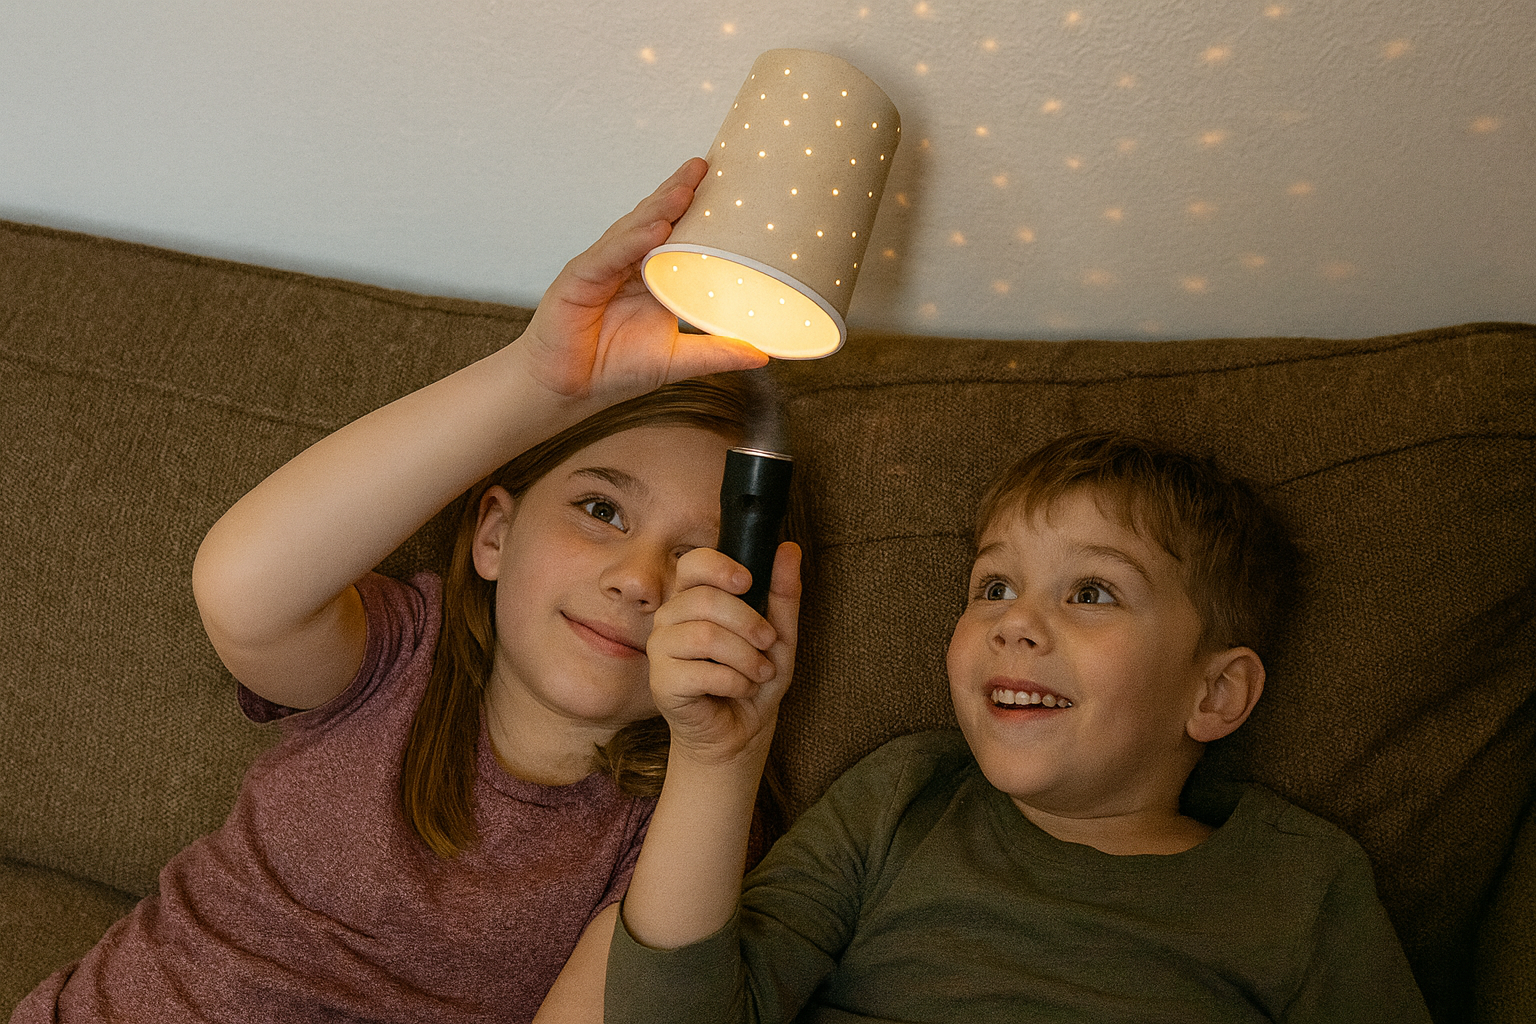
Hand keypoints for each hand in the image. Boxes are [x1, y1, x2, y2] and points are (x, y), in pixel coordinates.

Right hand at [517, 158, 768, 405]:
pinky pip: (609, 255)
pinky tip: (654, 229)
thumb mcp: (676, 359)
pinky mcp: (579, 279)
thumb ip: (716, 352)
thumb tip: (763, 354)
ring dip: (659, 208)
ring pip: (632, 230)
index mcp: (649, 275)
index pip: (676, 232)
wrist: (567, 391)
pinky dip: (632, 241)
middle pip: (654, 219)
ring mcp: (601, 267)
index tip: (727, 186)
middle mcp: (625, 263)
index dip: (697, 209)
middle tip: (706, 166)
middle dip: (679, 192)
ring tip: (686, 189)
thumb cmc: (613, 369)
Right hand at [646, 542, 800, 768]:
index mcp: (693, 597)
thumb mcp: (779, 634)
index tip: (748, 582)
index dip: (720, 567)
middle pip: (705, 599)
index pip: (693, 563)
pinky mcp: (661, 682)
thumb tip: (789, 548)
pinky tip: (741, 689)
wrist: (739, 731)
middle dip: (748, 622)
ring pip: (705, 635)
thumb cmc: (753, 678)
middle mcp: (670, 617)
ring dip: (746, 657)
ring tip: (760, 672)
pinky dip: (736, 681)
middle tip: (768, 644)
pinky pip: (703, 672)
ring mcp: (660, 649)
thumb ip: (782, 593)